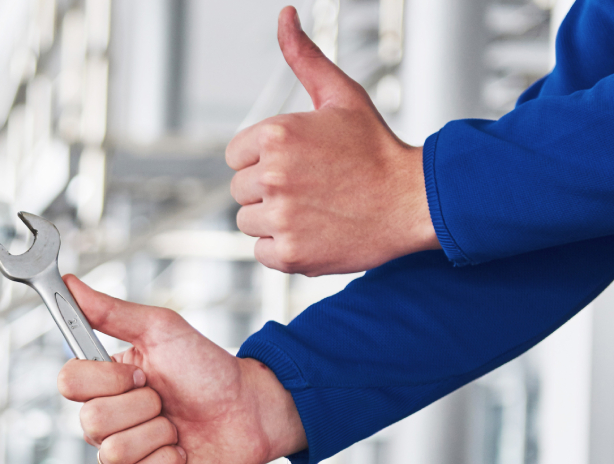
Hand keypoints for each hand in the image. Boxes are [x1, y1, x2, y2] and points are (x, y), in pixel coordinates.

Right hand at [57, 275, 305, 463]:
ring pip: (113, 453)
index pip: (68, 383)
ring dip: (157, 436)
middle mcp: (106, 422)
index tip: (141, 373)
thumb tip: (70, 284)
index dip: (106, 380)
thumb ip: (110, 311)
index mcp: (103, 384)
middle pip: (90, 421)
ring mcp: (122, 458)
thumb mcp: (160, 330)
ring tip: (177, 428)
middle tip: (165, 401)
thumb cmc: (207, 368)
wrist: (250, 408)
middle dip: (141, 408)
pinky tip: (180, 454)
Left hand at [226, 6, 435, 275]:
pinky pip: (262, 252)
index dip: (262, 159)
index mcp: (275, 135)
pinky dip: (284, 248)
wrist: (415, 201)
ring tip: (314, 208)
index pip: (235, 155)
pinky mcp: (289, 253)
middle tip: (311, 186)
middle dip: (268, 189)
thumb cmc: (378, 150)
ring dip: (274, 219)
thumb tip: (285, 17)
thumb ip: (304, 57)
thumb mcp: (340, 96)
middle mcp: (272, 175)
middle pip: (239, 189)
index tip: (297, 163)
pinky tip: (315, 231)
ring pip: (248, 221)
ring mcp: (280, 216)